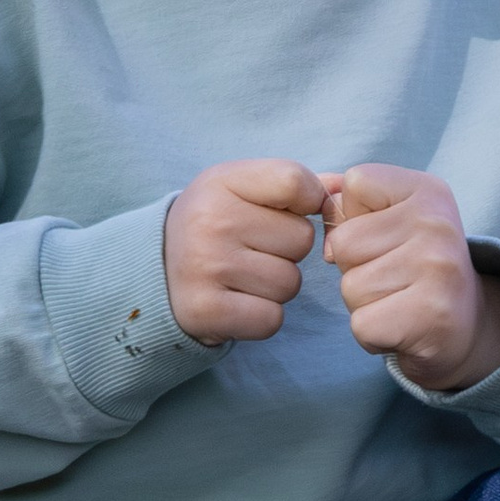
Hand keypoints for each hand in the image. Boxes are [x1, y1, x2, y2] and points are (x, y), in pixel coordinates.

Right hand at [162, 158, 323, 344]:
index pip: (297, 181)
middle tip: (253, 250)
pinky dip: (263, 316)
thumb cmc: (214, 224)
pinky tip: (238, 302)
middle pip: (302, 240)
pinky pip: (272, 319)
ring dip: (277, 286)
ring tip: (243, 276)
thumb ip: (297, 185)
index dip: (308, 201)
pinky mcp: (205, 311)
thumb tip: (344, 191)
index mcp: (221, 181)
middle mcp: (211, 221)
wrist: (154, 270)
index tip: (287, 212)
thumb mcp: (243, 189)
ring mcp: (206, 267)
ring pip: (290, 284)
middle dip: (288, 251)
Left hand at [322, 165, 499, 390]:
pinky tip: (402, 327)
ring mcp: (438, 269)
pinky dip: (372, 335)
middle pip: (343, 242)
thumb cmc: (415, 269)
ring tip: (399, 301)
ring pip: (349, 286)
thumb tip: (316, 196)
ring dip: (364, 303)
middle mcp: (438, 224)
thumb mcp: (391, 220)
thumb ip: (349, 202)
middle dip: (354, 268)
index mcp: (429, 191)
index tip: (386, 237)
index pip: (355, 182)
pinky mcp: (430, 316)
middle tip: (394, 278)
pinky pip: (361, 324)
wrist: (467, 326)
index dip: (354, 218)